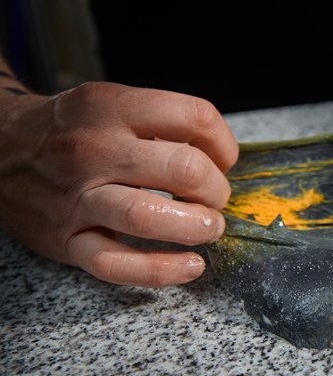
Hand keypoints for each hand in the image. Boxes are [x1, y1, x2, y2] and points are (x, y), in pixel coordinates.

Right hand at [0, 82, 238, 286]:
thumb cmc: (71, 130)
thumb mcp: (111, 104)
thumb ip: (162, 123)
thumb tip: (220, 157)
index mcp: (112, 107)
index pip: (195, 117)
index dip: (224, 143)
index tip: (224, 159)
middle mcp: (94, 149)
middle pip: (184, 169)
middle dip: (216, 189)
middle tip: (214, 197)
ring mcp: (77, 197)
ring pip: (150, 217)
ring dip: (197, 227)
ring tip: (208, 228)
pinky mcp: (65, 240)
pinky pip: (117, 265)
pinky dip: (162, 270)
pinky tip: (190, 265)